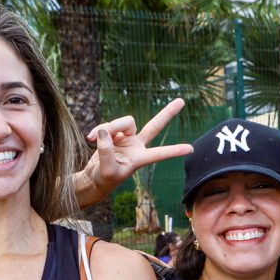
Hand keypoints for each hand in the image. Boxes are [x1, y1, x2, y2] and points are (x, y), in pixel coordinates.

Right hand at [76, 99, 193, 206]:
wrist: (94, 177)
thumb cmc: (103, 179)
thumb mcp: (106, 170)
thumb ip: (106, 151)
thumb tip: (104, 130)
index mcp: (140, 158)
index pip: (159, 153)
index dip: (174, 151)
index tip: (191, 149)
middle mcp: (136, 146)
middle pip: (154, 126)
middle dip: (167, 113)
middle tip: (182, 101)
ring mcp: (126, 138)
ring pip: (123, 122)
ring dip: (109, 126)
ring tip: (93, 138)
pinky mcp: (113, 133)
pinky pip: (107, 125)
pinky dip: (98, 129)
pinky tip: (89, 138)